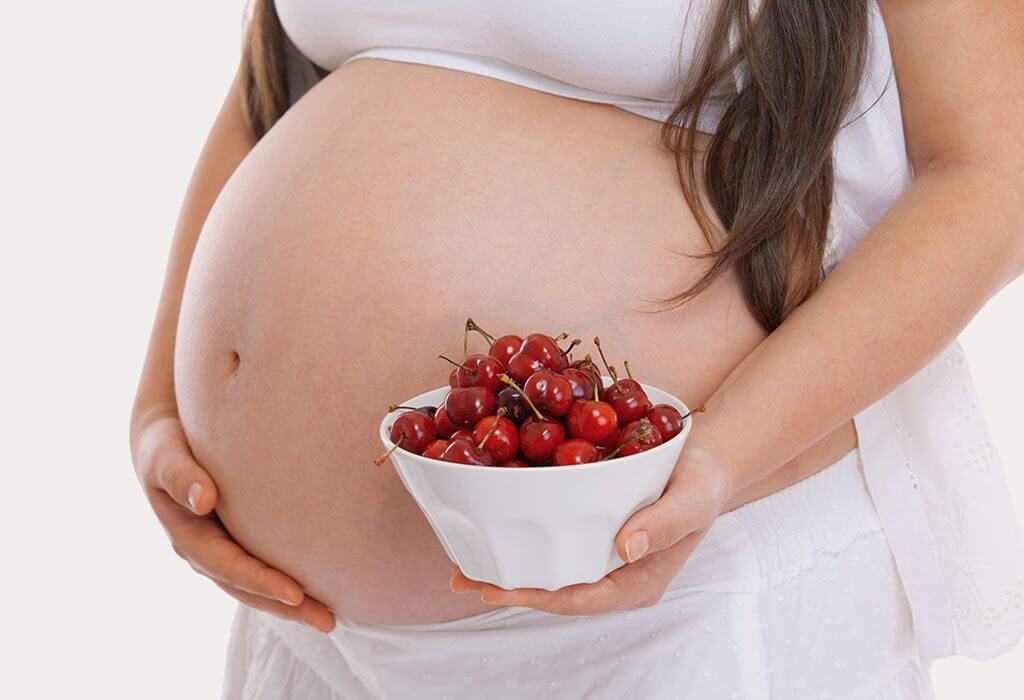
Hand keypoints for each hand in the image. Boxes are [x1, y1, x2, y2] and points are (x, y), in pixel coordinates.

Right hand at [131, 411, 334, 631]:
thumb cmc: (165, 445)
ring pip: (257, 585)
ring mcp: (221, 549)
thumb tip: (203, 500)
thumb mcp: (163, 455)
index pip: (228, 566)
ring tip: (330, 618)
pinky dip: (288, 582)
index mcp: (187, 536)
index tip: (295, 594)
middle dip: (285, 607)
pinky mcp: (237, 539)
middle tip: (327, 621)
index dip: (259, 581)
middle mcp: (205, 551)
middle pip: (247, 588)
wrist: (164, 439)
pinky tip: (320, 590)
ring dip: (292, 605)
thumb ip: (179, 475)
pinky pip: (264, 566)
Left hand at [450, 438, 733, 614]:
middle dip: (508, 586)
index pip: (580, 598)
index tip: (494, 589)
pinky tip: (490, 521)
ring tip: (460, 557)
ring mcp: (601, 553)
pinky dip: (520, 532)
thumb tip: (625, 548)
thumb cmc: (705, 479)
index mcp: (638, 579)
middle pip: (555, 587)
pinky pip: (553, 537)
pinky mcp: (592, 527)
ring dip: (507, 562)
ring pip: (549, 565)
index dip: (535, 597)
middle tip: (460, 576)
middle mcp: (614, 573)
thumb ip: (664, 523)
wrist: (708, 457)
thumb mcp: (694, 497)